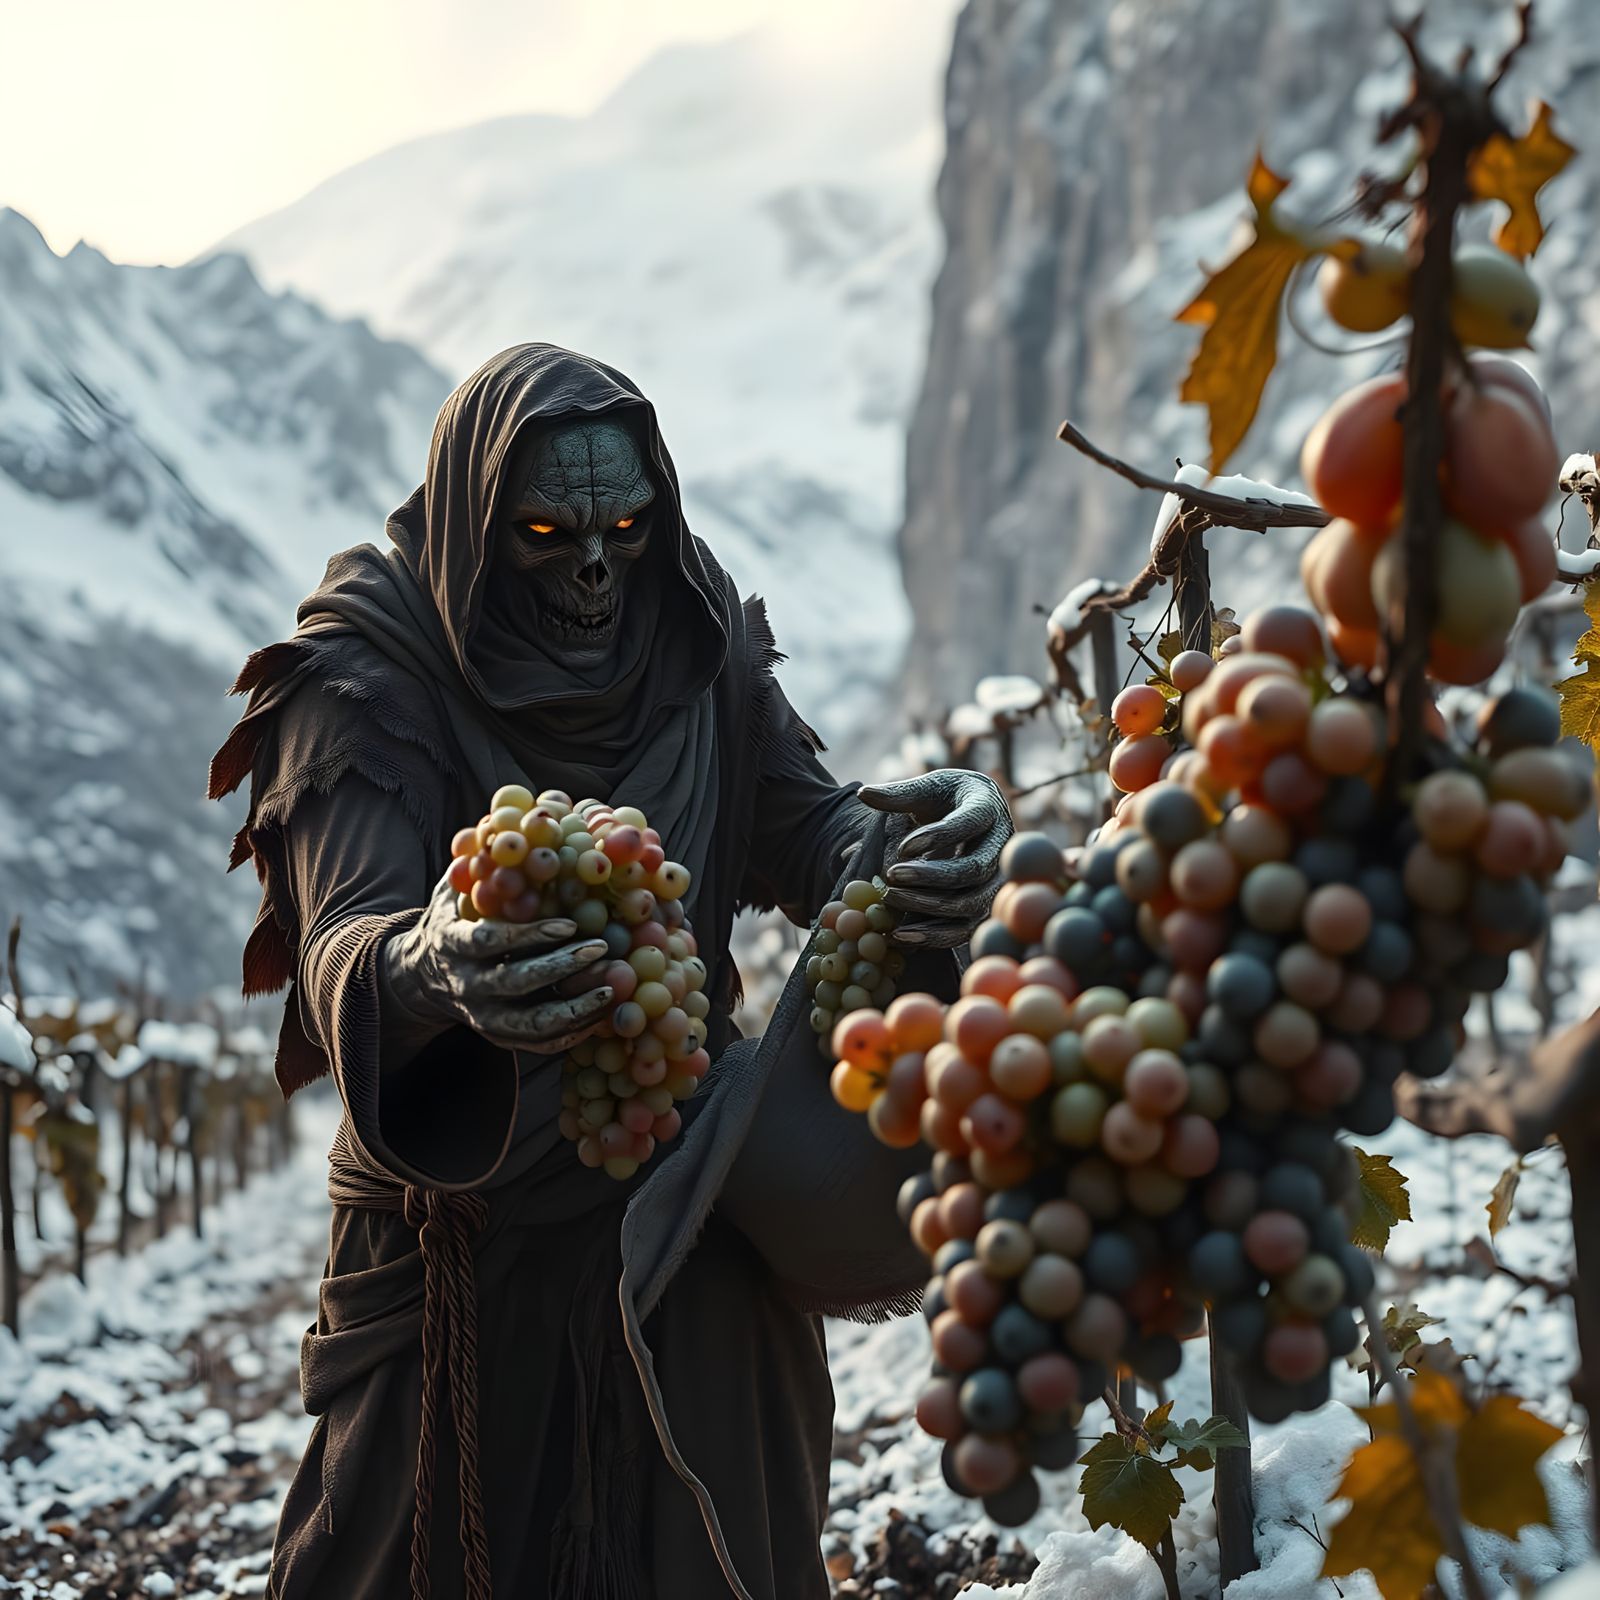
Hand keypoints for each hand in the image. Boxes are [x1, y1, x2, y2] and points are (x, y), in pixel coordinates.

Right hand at [382, 875, 614, 1053]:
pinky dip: (571, 1035)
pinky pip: (537, 1045)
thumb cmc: (453, 920)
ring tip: (613, 990)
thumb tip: (512, 818)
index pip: (491, 942)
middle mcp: (466, 986)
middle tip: (602, 949)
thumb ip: (478, 860)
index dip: (531, 935)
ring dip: (574, 1010)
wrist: (422, 977)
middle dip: (561, 968)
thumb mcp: (454, 889)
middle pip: (515, 984)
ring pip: (530, 1025)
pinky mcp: (498, 1039)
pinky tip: (601, 1014)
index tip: (571, 923)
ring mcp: (482, 1018)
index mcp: (452, 945)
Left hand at [858, 770, 1011, 948]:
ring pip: (973, 903)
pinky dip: (935, 936)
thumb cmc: (944, 800)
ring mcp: (998, 878)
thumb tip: (863, 793)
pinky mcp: (986, 905)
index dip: (937, 837)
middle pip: (975, 869)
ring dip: (930, 907)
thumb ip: (898, 793)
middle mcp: (1002, 845)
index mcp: (987, 807)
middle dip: (932, 876)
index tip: (902, 847)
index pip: (969, 823)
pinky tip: (901, 936)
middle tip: (891, 876)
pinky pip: (966, 928)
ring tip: (890, 900)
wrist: (967, 816)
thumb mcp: (924, 789)